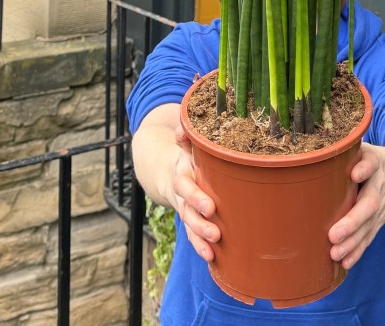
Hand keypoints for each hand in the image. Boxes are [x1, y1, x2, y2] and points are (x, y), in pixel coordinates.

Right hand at [170, 121, 220, 261]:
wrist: (169, 170)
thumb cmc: (188, 155)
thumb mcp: (186, 144)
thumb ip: (186, 136)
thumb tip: (184, 126)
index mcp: (182, 173)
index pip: (185, 186)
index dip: (195, 197)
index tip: (211, 208)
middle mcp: (181, 194)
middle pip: (186, 211)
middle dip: (199, 223)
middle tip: (216, 233)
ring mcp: (185, 209)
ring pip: (189, 226)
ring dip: (199, 239)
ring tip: (212, 251)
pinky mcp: (190, 220)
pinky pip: (193, 236)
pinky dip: (200, 247)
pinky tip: (212, 259)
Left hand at [327, 143, 384, 269]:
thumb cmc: (372, 160)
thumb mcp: (364, 148)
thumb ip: (344, 150)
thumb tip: (315, 155)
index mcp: (374, 162)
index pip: (371, 163)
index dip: (364, 168)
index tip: (355, 174)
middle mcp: (380, 185)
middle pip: (369, 203)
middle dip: (352, 221)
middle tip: (334, 234)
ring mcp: (382, 205)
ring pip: (369, 225)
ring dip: (353, 242)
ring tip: (335, 253)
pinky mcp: (379, 220)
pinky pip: (370, 236)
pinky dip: (358, 250)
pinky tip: (345, 262)